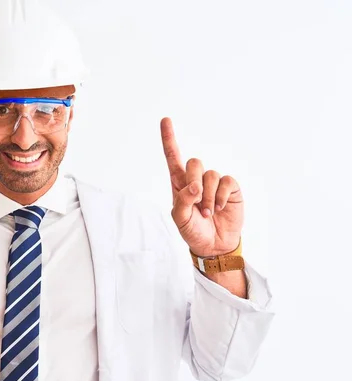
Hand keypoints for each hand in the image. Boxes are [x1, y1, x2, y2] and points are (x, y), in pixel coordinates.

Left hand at [160, 117, 242, 256]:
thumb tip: (194, 186)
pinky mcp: (230, 188)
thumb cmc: (193, 231)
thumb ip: (182, 201)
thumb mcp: (180, 219)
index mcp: (179, 184)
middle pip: (194, 162)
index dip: (169, 138)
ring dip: (208, 196)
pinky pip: (226, 181)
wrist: (214, 245)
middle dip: (194, 182)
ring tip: (208, 212)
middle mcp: (197, 179)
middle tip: (197, 202)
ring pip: (210, 174)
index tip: (165, 120)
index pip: (173, 157)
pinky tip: (220, 208)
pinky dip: (221, 196)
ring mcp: (214, 182)